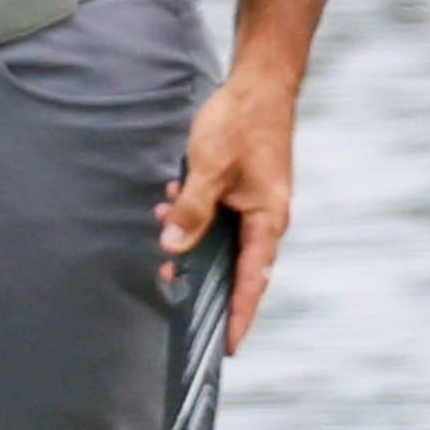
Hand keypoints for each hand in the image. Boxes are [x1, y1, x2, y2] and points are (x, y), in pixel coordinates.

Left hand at [157, 71, 296, 353]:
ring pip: (221, 235)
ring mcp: (256, 202)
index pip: (251, 281)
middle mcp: (266, 217)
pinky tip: (171, 196)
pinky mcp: (243, 187)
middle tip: (171, 283)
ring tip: (162, 223)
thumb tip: (172, 246)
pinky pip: (218, 212)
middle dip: (202, 273)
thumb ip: (191, 209)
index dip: (238, 315)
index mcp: (267, 220)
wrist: (259, 82)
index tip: (227, 347)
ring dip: (191, 234)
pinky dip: (194, 210)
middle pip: (235, 264)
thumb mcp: (208, 167)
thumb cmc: (241, 122)